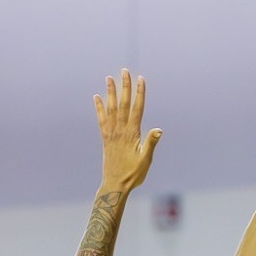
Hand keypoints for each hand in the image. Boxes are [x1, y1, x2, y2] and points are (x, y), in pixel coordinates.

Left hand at [96, 69, 161, 192]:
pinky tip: (97, 97)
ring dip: (110, 93)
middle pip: (123, 104)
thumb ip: (151, 143)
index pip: (137, 109)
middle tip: (125, 71)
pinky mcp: (105, 138)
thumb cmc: (133, 174)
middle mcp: (120, 131)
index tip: (141, 79)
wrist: (115, 185)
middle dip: (124, 87)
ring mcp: (111, 134)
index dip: (139, 93)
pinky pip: (101, 120)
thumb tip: (158, 129)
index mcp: (132, 134)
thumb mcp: (146, 160)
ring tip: (109, 78)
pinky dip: (99, 108)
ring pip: (111, 109)